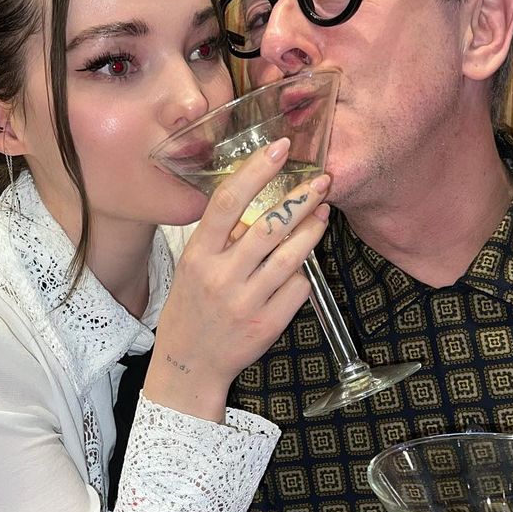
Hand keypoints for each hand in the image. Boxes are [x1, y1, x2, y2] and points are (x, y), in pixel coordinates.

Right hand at [147, 137, 329, 419]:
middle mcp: (221, 276)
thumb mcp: (193, 266)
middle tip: (322, 180)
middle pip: (268, 226)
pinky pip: (297, 287)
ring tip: (323, 211)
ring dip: (312, 229)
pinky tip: (303, 263)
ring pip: (291, 256)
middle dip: (300, 198)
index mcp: (198, 255)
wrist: (190, 363)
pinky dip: (304, 272)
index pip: (228, 202)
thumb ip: (221, 236)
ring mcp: (246, 302)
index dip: (256, 171)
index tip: (280, 148)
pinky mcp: (268, 324)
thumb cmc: (192, 306)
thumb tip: (259, 196)